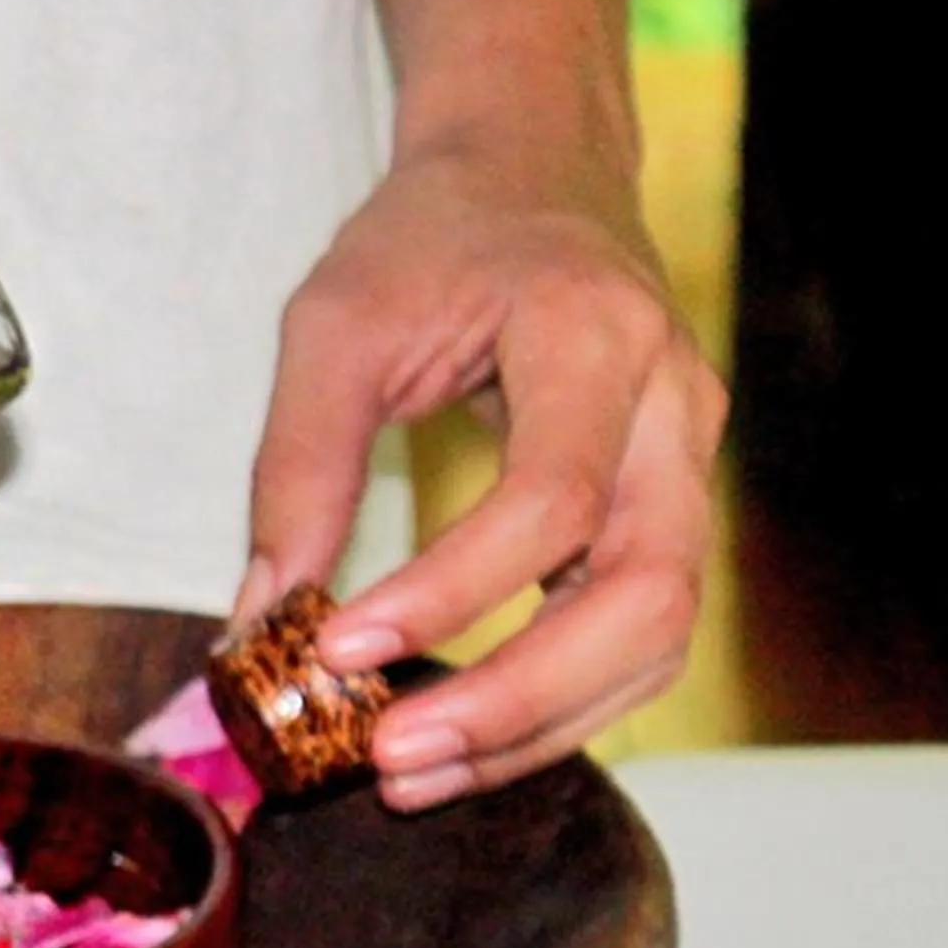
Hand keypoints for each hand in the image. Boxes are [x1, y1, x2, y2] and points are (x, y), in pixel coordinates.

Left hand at [239, 142, 728, 809]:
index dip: (448, 593)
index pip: (551, 500)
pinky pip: (642, 637)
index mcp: (594, 337)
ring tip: (411, 777)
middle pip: (645, 593)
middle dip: (518, 698)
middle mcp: (673, 407)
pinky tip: (462, 743)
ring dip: (540, 726)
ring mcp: (691, 463)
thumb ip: (297, 467)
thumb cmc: (431, 236)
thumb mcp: (333, 324)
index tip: (337, 648)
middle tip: (391, 759)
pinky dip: (558, 704)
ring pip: (659, 637)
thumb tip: (256, 622)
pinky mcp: (671, 507)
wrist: (532, 170)